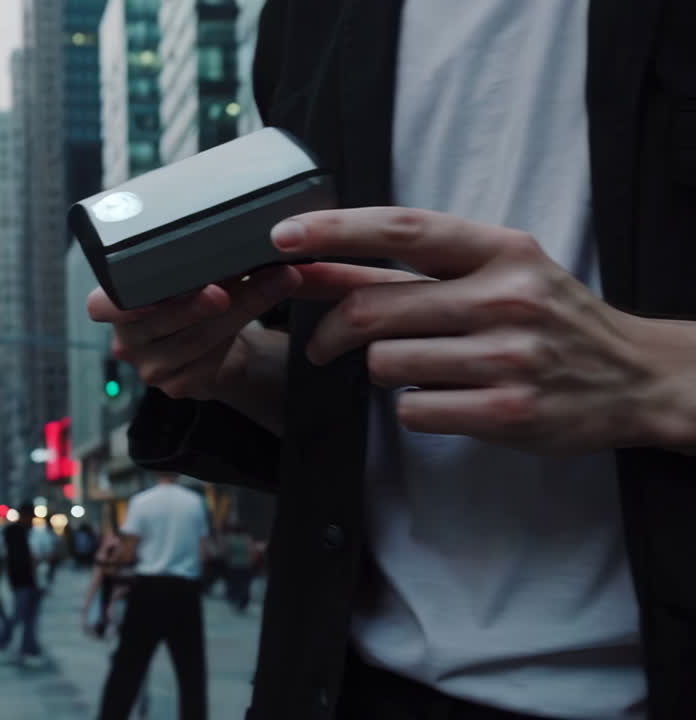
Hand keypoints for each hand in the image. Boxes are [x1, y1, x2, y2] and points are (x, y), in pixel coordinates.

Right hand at [87, 267, 300, 428]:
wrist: (215, 341)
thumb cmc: (191, 296)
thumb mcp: (179, 275)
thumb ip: (183, 259)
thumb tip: (226, 226)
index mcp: (114, 305)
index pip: (101, 306)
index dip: (124, 302)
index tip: (153, 292)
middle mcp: (128, 340)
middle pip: (161, 321)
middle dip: (196, 304)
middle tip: (224, 290)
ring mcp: (152, 368)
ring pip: (194, 340)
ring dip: (241, 310)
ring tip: (275, 282)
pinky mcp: (179, 385)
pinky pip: (212, 360)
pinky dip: (243, 331)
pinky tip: (266, 306)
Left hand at [272, 207, 695, 453]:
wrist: (635, 377)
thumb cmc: (548, 318)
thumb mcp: (496, 273)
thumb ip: (408, 271)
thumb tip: (315, 263)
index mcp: (500, 250)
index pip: (400, 229)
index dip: (334, 230)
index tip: (281, 236)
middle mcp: (505, 296)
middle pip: (373, 307)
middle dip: (330, 329)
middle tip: (322, 344)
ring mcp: (508, 356)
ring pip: (384, 363)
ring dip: (380, 371)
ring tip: (417, 369)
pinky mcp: (507, 411)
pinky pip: (411, 410)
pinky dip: (412, 408)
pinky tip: (445, 398)